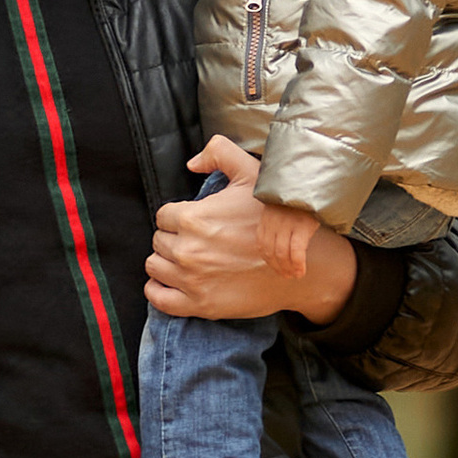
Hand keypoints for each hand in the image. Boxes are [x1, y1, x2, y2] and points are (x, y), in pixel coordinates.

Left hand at [147, 137, 358, 324]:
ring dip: (166, 262)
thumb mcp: (252, 173)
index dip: (177, 217)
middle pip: (158, 241)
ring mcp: (192, 280)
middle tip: (196, 241)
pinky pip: (159, 300)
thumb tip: (192, 163)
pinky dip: (158, 291)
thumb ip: (219, 153)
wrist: (302, 263)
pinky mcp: (200, 305)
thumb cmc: (277, 219)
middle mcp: (187, 250)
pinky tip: (171, 283)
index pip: (163, 216)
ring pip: (154, 267)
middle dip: (173, 238)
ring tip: (186, 260)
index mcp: (193, 218)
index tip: (193, 222)